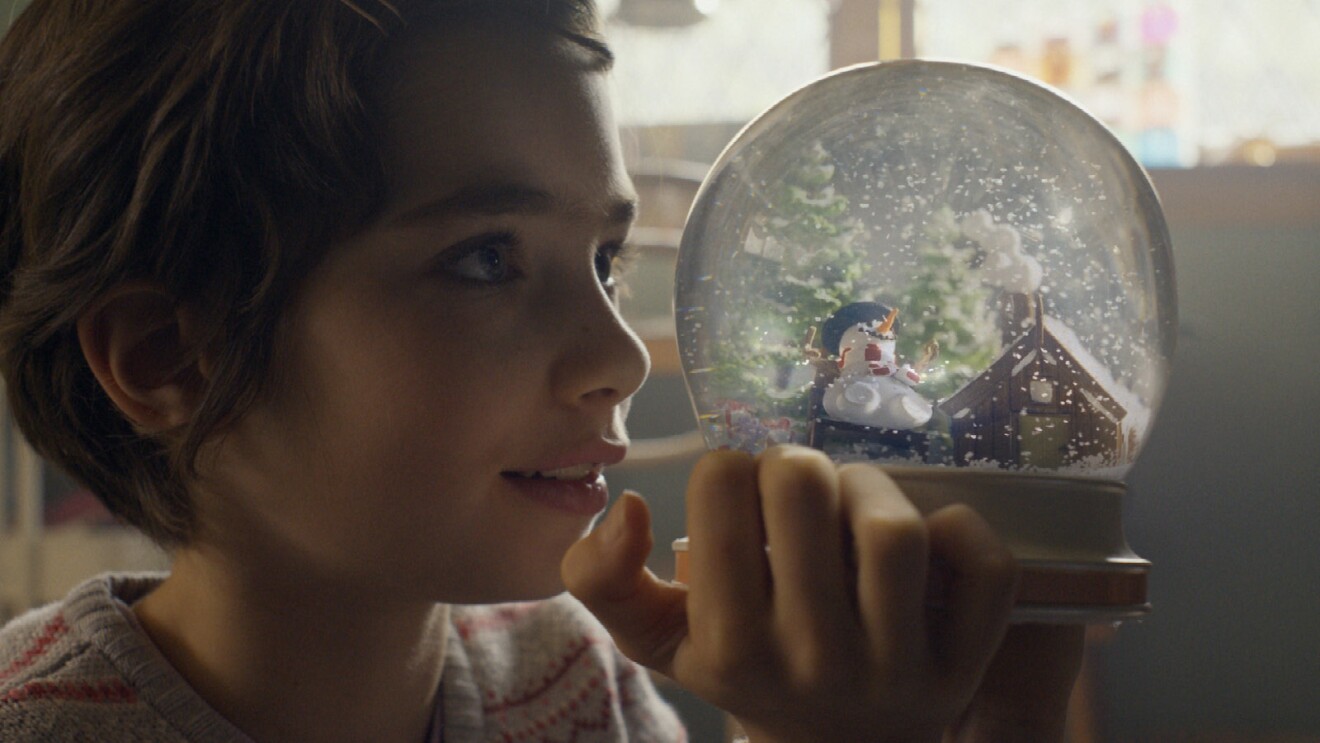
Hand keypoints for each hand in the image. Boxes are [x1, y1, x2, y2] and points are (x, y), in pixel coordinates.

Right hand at [564, 445, 1044, 742]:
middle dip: (795, 466)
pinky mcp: (965, 664)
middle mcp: (810, 658)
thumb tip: (628, 507)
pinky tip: (928, 541)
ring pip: (892, 526)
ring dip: (870, 488)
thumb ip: (605, 578)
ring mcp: (895, 668)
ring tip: (854, 506)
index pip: (723, 485)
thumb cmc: (746, 668)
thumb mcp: (658, 639)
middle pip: (804, 485)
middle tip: (797, 493)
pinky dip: (963, 530)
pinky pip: (985, 566)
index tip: (739, 502)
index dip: (728, 473)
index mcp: (729, 643)